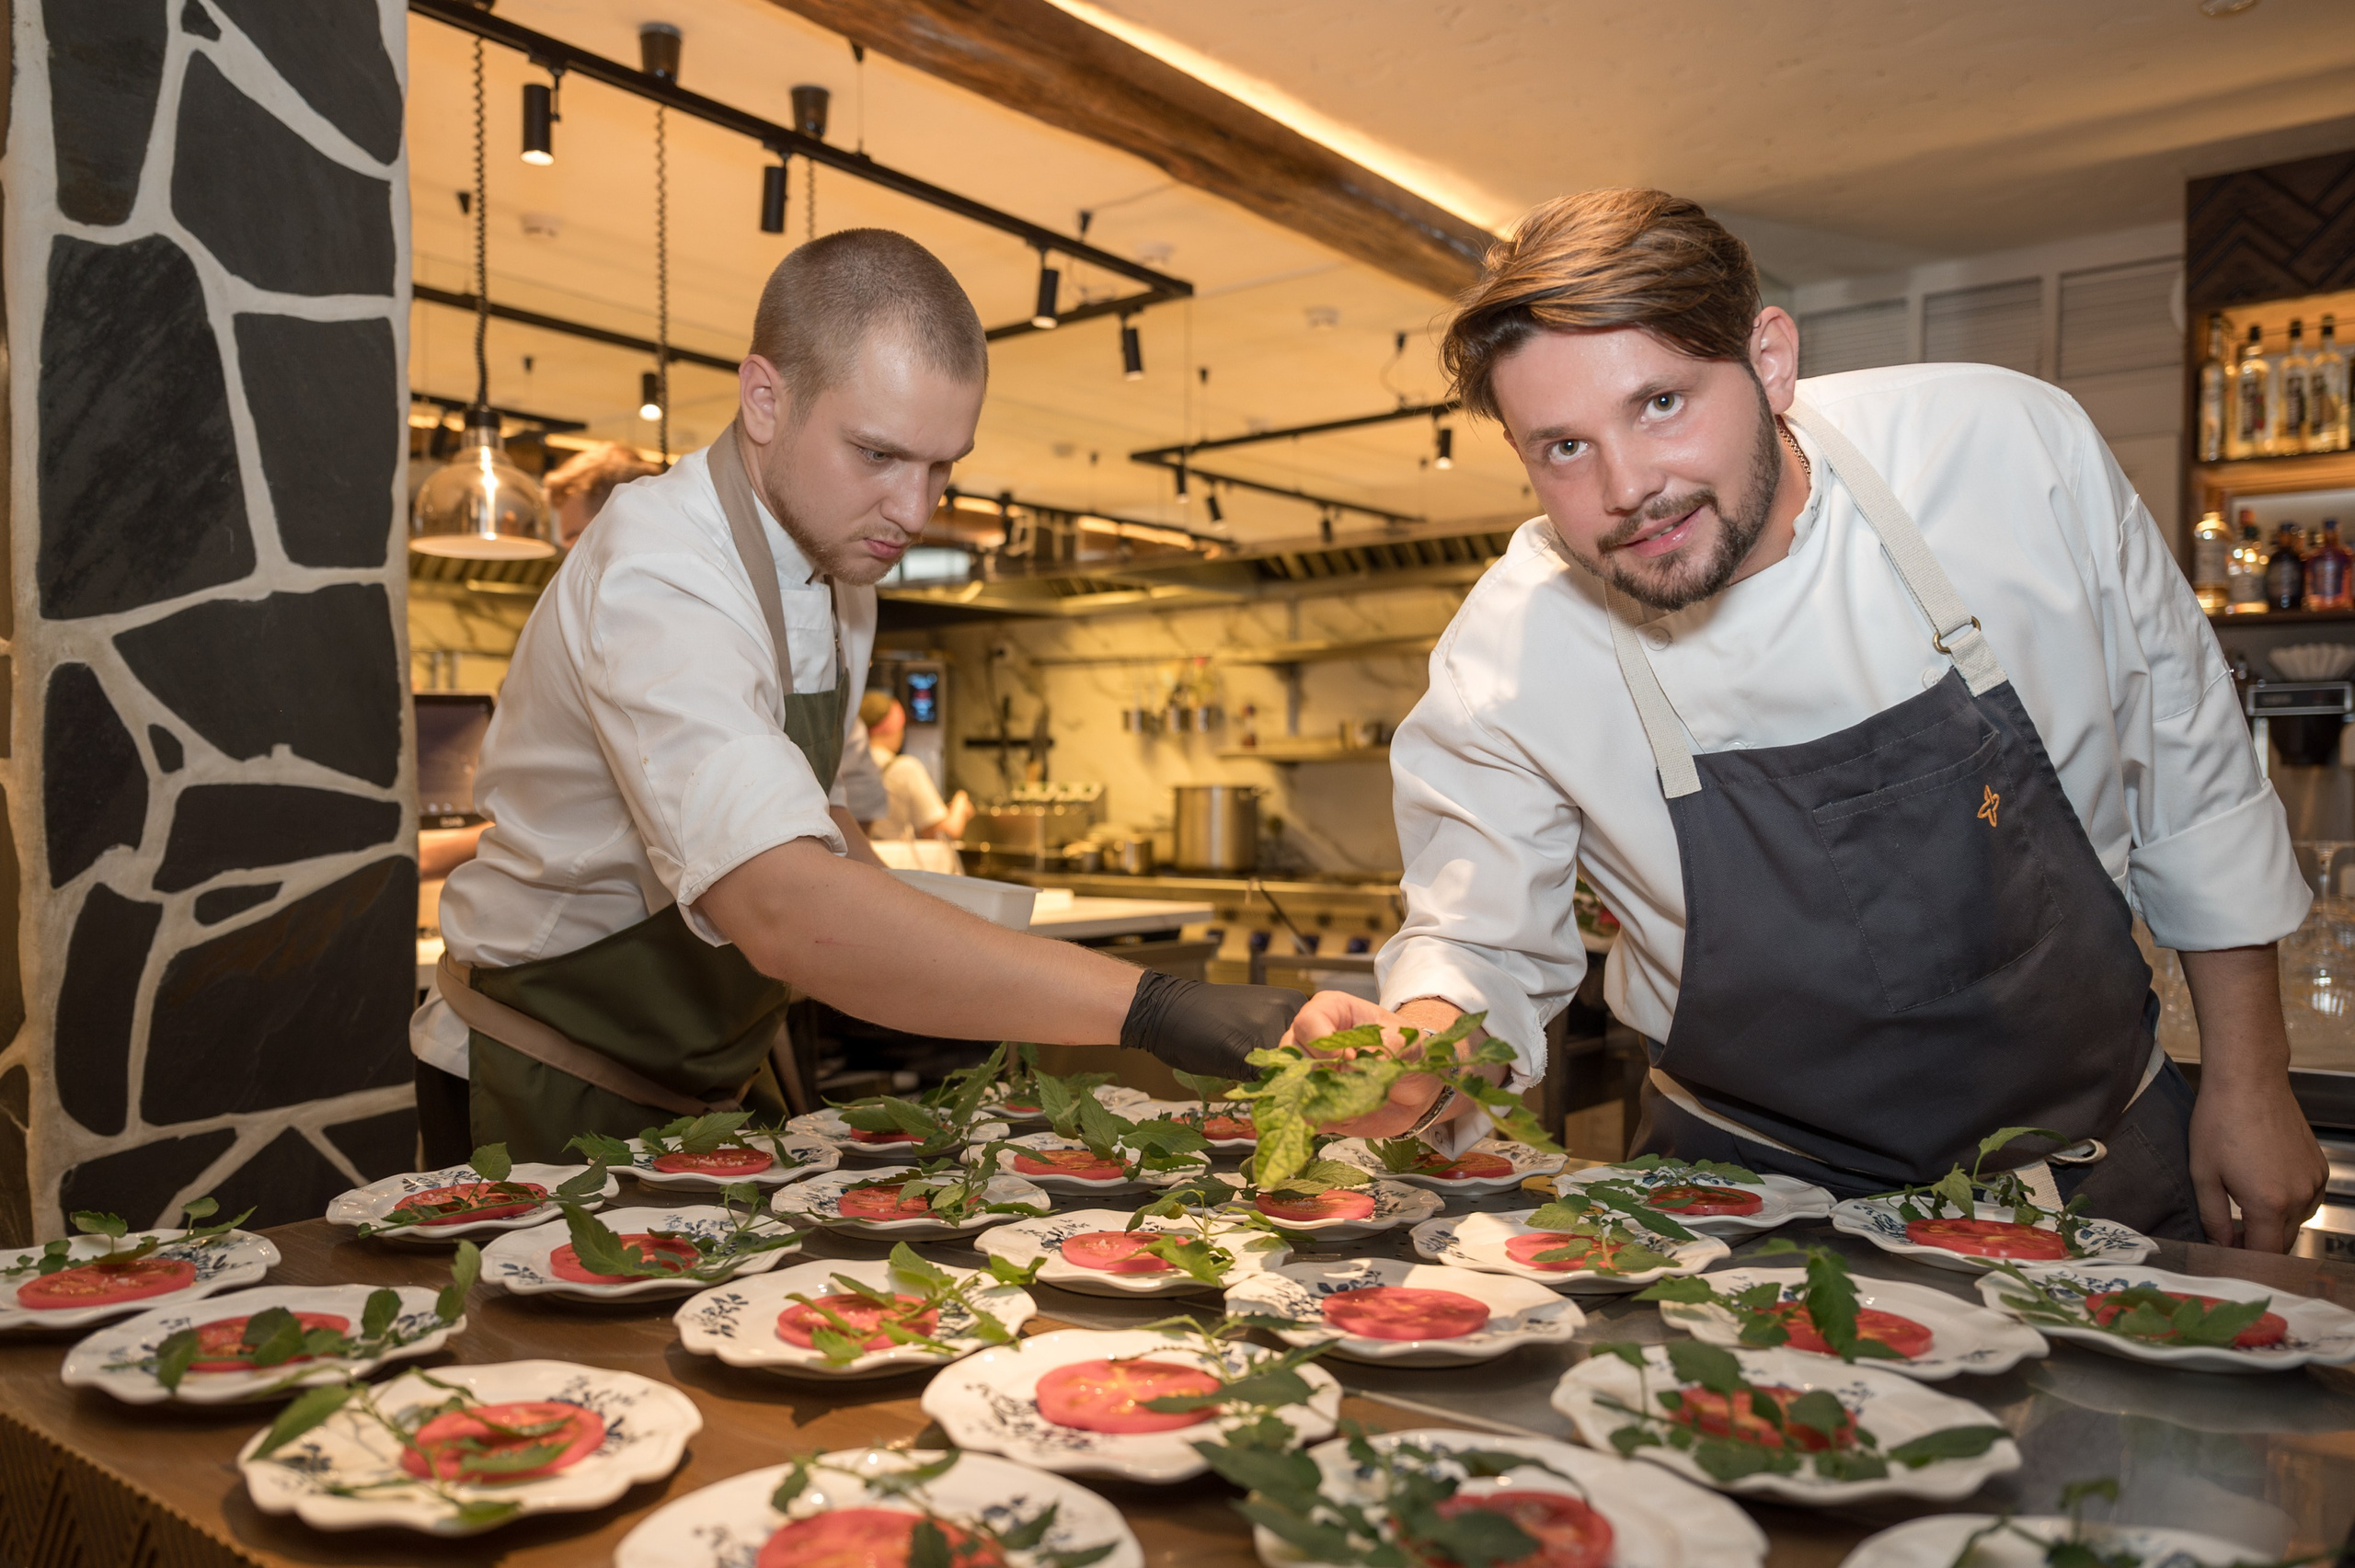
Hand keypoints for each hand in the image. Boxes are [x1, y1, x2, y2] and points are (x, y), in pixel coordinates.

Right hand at [1289, 993, 1491, 1140]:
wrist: (1417, 1088)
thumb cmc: (1409, 1051)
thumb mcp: (1409, 1042)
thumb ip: (1391, 1046)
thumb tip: (1363, 1063)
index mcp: (1331, 1012)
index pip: (1308, 1023)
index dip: (1324, 1043)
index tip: (1348, 1058)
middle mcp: (1312, 1040)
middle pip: (1291, 1054)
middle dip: (1317, 1073)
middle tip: (1348, 1083)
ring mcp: (1310, 1072)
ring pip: (1293, 1085)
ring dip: (1317, 1098)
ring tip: (1348, 1102)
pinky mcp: (1315, 1103)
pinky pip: (1305, 1113)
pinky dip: (1320, 1119)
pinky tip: (1344, 1117)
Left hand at [2189, 1072, 2326, 1249]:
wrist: (2249, 1082)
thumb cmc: (2220, 1122)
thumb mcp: (2203, 1174)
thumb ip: (2214, 1219)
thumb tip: (2221, 1247)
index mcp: (2268, 1203)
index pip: (2265, 1255)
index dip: (2245, 1262)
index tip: (2228, 1257)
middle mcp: (2299, 1197)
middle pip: (2283, 1243)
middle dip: (2258, 1244)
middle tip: (2230, 1234)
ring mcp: (2314, 1182)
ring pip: (2296, 1222)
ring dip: (2274, 1224)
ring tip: (2245, 1203)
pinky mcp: (2319, 1168)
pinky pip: (2307, 1201)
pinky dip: (2289, 1204)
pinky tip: (2265, 1186)